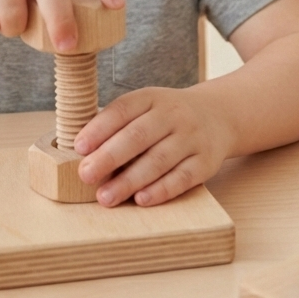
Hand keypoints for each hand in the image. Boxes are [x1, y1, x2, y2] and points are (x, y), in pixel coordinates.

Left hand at [73, 86, 234, 206]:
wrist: (219, 115)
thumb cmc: (168, 117)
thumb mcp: (147, 107)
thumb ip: (119, 124)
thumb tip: (83, 152)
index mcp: (151, 98)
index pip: (123, 109)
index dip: (99, 128)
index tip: (79, 147)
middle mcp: (173, 114)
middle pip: (138, 136)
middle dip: (109, 157)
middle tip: (85, 175)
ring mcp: (192, 138)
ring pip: (158, 159)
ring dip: (129, 180)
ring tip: (106, 196)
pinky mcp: (206, 162)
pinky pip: (183, 177)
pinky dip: (161, 190)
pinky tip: (141, 199)